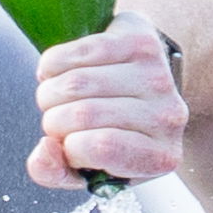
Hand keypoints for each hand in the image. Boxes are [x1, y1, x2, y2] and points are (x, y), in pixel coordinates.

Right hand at [30, 11, 184, 189]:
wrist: (140, 87)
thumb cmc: (111, 134)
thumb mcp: (86, 168)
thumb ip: (55, 172)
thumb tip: (44, 149)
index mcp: (159, 157)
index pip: (102, 148)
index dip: (71, 148)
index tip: (71, 146)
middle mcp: (168, 116)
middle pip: (83, 114)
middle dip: (53, 120)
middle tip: (57, 120)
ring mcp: (158, 75)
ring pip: (76, 82)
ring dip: (49, 93)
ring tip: (56, 99)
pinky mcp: (141, 40)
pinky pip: (79, 51)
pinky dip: (53, 64)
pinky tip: (56, 74)